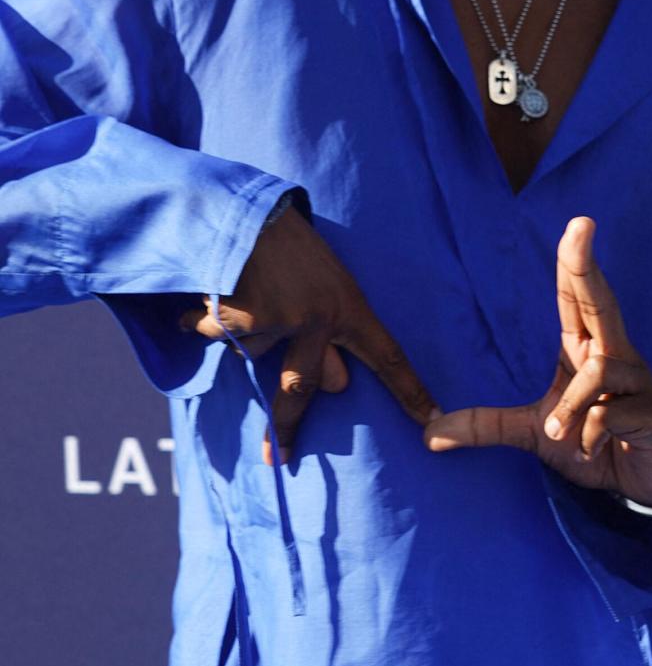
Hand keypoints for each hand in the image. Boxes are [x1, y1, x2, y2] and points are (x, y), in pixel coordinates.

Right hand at [179, 204, 438, 463]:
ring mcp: (277, 322)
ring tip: (240, 287)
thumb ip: (329, 333)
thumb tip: (337, 387)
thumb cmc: (289, 244)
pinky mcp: (237, 321)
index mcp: (348, 306)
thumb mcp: (325, 282)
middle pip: (301, 389)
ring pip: (252, 352)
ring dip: (240, 328)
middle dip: (284, 429)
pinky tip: (211, 288)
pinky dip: (204, 320)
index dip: (411, 391)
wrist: (240, 206)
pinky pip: (217, 336)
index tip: (432, 423)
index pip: (389, 356)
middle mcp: (317, 320)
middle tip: (278, 459)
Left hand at [425, 217, 651, 505]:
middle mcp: (615, 354)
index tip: (577, 224)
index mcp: (586, 348)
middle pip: (601, 302)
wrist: (639, 483)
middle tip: (581, 225)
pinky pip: (610, 414)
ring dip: (570, 408)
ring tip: (561, 435)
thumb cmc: (588, 441)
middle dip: (588, 266)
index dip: (576, 260)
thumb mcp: (532, 432)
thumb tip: (429, 435)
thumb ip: (486, 426)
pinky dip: (589, 436)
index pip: (578, 297)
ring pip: (598, 373)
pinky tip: (590, 450)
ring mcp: (638, 380)